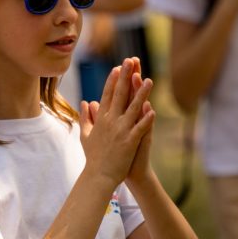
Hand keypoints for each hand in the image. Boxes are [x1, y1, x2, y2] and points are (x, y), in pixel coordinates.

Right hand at [79, 58, 154, 185]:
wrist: (98, 177)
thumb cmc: (93, 157)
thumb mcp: (86, 135)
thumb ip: (85, 117)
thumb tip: (85, 102)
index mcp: (101, 119)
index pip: (107, 95)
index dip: (113, 80)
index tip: (118, 68)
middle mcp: (110, 122)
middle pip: (119, 95)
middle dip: (126, 77)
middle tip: (130, 61)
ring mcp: (120, 131)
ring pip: (133, 108)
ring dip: (141, 93)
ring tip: (150, 80)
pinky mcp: (129, 142)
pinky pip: (139, 128)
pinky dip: (146, 119)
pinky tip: (152, 109)